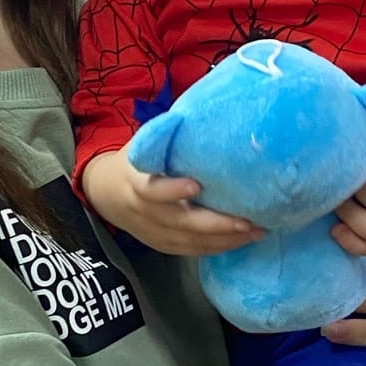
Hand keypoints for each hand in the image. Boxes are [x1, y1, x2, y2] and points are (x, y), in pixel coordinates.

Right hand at [81, 151, 263, 257]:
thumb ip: (166, 137)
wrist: (108, 194)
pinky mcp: (163, 246)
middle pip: (180, 223)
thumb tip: (204, 114)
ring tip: (257, 231)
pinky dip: (218, 248)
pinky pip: (192, 251)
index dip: (172, 190)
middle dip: (216, 224)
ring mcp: (153, 233)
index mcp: (136, 182)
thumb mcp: (144, 145)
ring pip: (190, 242)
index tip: (197, 185)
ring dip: (225, 240)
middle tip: (248, 221)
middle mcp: (144, 212)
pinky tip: (243, 241)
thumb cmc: (137, 163)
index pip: (151, 190)